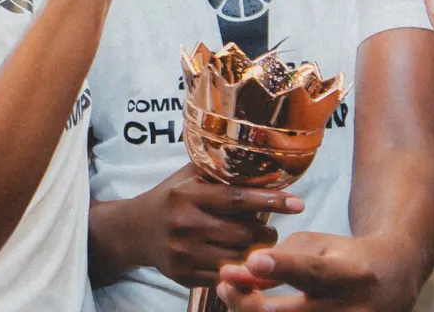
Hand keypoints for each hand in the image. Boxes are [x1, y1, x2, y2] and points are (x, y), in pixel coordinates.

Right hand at [137, 164, 303, 287]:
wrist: (134, 230)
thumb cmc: (170, 198)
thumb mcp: (188, 176)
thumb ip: (219, 169)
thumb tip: (260, 157)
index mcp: (187, 195)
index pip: (237, 199)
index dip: (270, 201)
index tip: (298, 204)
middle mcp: (184, 224)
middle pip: (243, 233)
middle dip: (266, 233)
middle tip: (270, 229)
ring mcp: (183, 254)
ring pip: (238, 257)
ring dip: (256, 253)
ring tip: (259, 244)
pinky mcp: (183, 276)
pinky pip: (224, 276)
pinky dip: (240, 269)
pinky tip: (243, 261)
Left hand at [217, 232, 420, 311]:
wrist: (392, 281)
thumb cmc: (345, 257)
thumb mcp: (317, 246)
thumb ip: (279, 259)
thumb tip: (239, 275)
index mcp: (349, 273)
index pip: (312, 271)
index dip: (282, 267)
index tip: (253, 261)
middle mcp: (351, 309)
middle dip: (250, 301)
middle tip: (225, 281)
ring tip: (232, 294)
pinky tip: (254, 309)